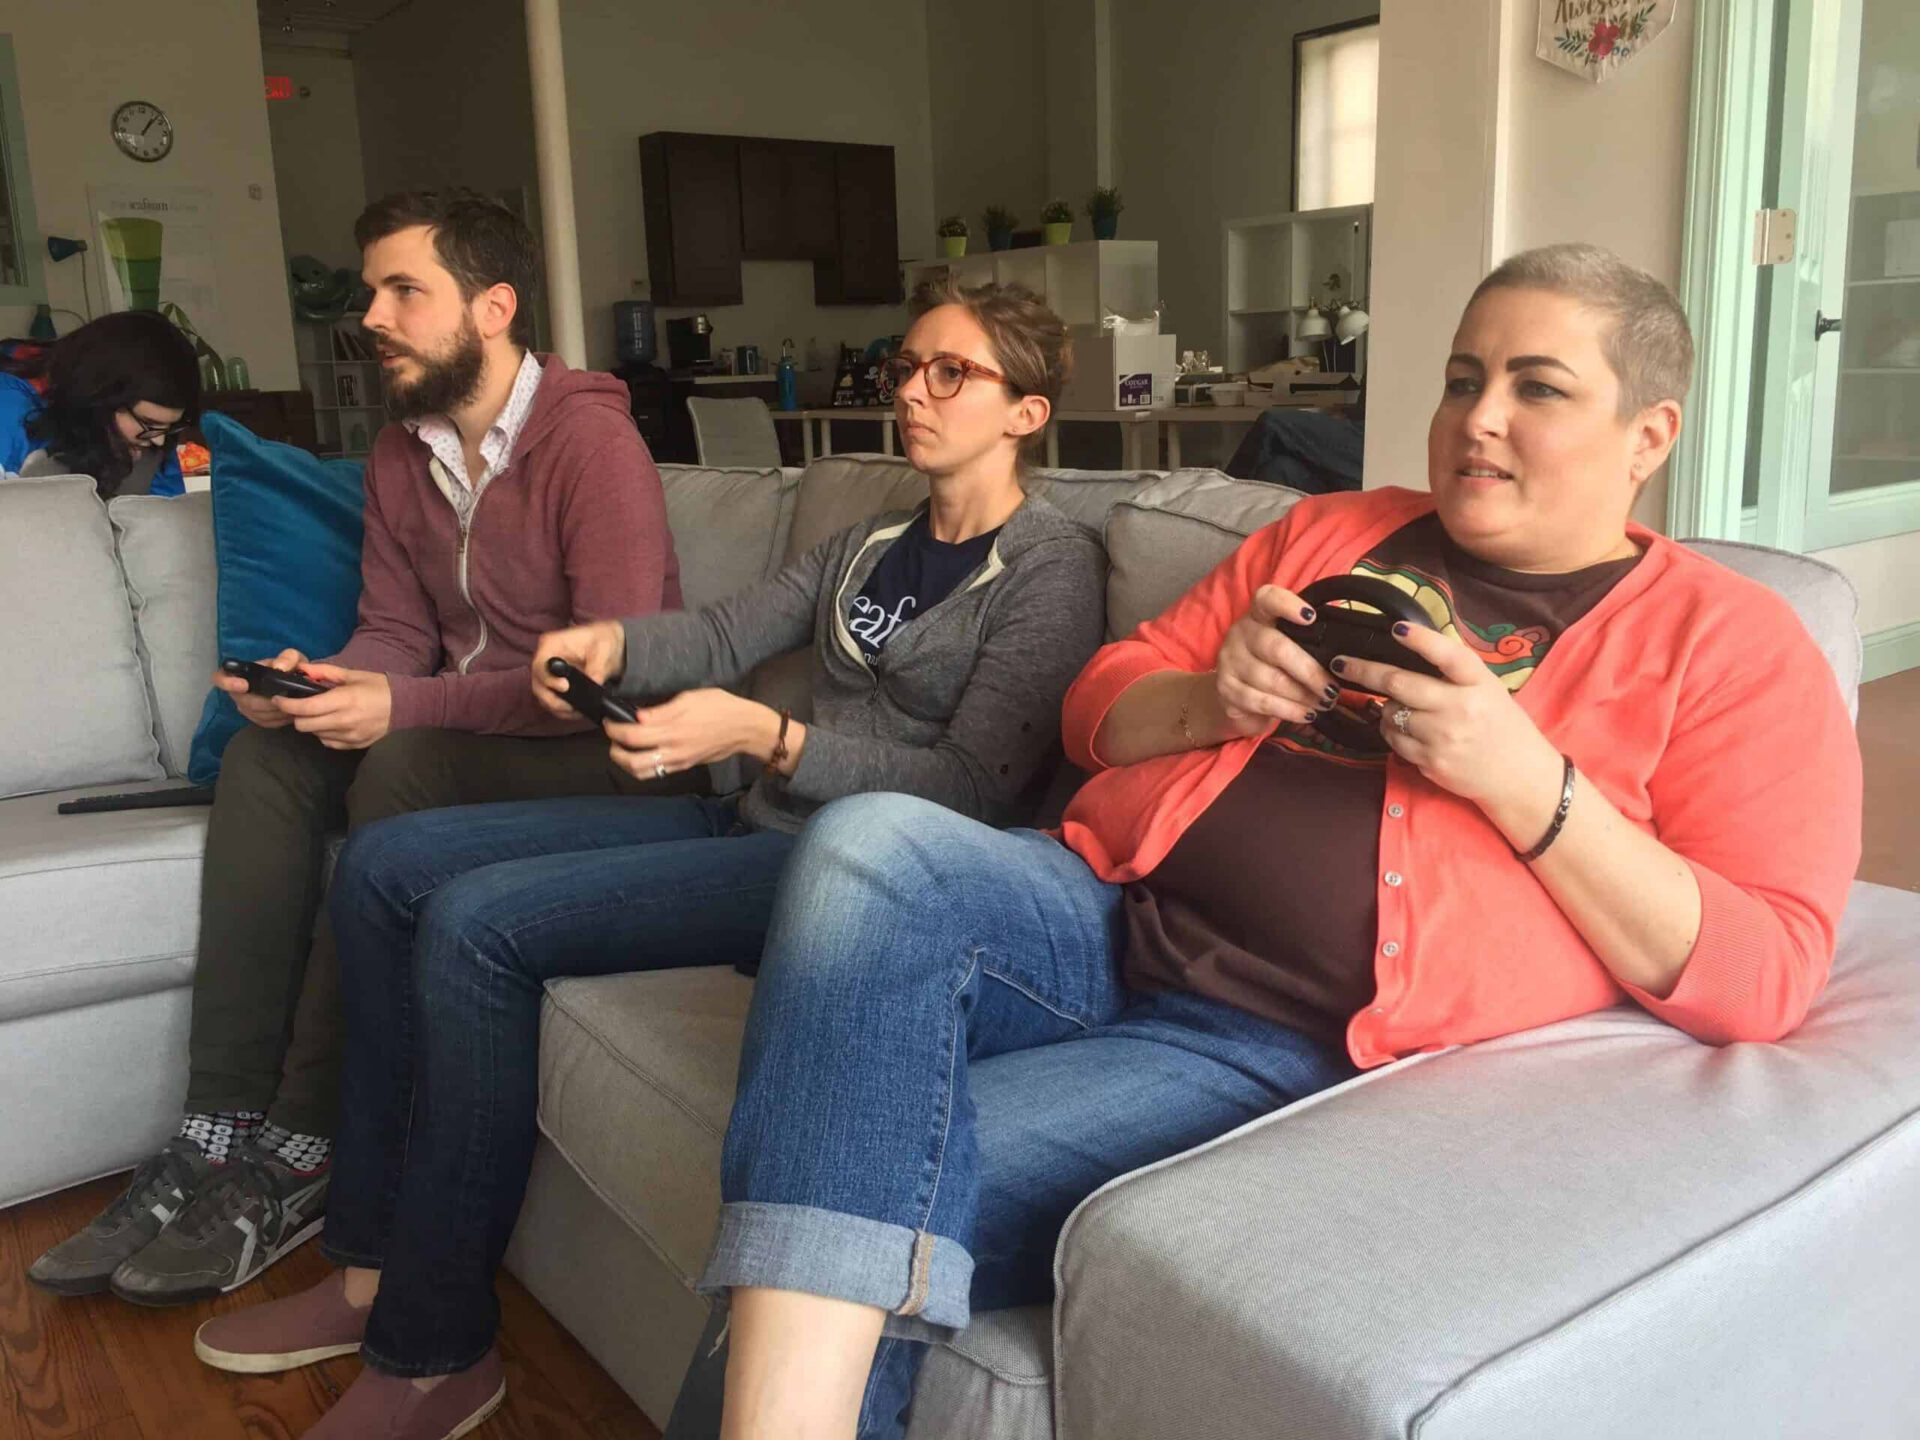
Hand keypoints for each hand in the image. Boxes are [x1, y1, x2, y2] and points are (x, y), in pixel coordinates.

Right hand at [209, 649, 308, 728]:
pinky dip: (279, 719)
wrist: (298, 682)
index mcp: (241, 673)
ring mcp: (246, 706)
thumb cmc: (290, 668)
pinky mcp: (257, 718)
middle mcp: (239, 691)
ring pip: (256, 714)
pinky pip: (265, 723)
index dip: (227, 683)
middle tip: (285, 698)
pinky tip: (290, 713)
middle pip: (244, 702)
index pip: (220, 678)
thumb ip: (287, 658)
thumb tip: (279, 667)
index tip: (244, 685)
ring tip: (291, 705)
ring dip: (275, 712)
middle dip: (266, 702)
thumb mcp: (292, 657)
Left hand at [273, 664, 392, 750]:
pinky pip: (328, 742)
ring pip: (315, 734)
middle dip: (297, 716)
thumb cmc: (379, 687)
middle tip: (299, 706)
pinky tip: (332, 723)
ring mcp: (350, 736)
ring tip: (320, 713)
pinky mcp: (354, 745)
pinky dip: (324, 733)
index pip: (305, 708)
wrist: (406, 707)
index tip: (278, 699)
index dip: (286, 705)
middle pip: (304, 725)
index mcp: (344, 700)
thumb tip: (301, 669)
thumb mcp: (352, 674)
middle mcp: (345, 721)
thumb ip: (325, 672)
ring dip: (312, 724)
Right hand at [532, 620, 627, 718]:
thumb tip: (594, 682)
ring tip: (576, 711)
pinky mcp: (554, 683)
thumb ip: (597, 666)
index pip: (540, 665)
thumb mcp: (604, 649)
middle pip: (538, 684)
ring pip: (542, 695)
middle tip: (571, 707)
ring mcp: (548, 672)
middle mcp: (546, 658)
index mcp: (552, 644)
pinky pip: (551, 700)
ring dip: (557, 707)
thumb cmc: (603, 640)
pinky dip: (561, 709)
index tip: (565, 687)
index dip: (549, 679)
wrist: (610, 645)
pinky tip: (575, 711)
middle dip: (552, 700)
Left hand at [602, 689, 792, 781]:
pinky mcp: (685, 766)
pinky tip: (642, 753)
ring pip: (642, 772)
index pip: (632, 736)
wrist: (745, 728)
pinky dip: (642, 766)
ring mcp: (679, 762)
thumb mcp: (690, 698)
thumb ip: (661, 711)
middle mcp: (673, 750)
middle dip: (614, 751)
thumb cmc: (720, 707)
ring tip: (623, 749)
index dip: (614, 729)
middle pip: (631, 762)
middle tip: (612, 736)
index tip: (609, 721)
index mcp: (673, 730)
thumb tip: (637, 717)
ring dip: (626, 763)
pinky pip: (657, 773)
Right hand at [1214, 585, 1339, 732]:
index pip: (1267, 599)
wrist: (1233, 692)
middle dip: (1309, 671)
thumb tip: (1343, 658)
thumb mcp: (1286, 646)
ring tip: (1324, 704)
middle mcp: (1240, 634)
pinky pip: (1262, 702)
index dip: (1287, 605)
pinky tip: (1306, 714)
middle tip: (1332, 689)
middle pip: (1276, 648)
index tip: (1310, 617)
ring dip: (1303, 696)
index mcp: (1258, 616)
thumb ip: (1306, 642)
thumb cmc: (1270, 665)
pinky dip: (1289, 710)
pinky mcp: (1226, 689)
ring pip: (1271, 680)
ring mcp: (1229, 661)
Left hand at [1329, 624, 1563, 840]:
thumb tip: (1408, 643)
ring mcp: (1443, 737)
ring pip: (1390, 713)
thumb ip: (1453, 671)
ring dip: (1386, 707)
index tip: (1397, 628)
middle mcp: (1460, 707)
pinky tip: (1408, 730)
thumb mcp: (1487, 688)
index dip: (1421, 641)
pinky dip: (1392, 731)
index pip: (1448, 655)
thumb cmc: (1500, 724)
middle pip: (1399, 683)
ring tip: (1403, 709)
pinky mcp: (1431, 762)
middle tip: (1342, 663)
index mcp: (1478, 682)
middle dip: (1364, 671)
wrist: (1519, 776)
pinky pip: (1393, 740)